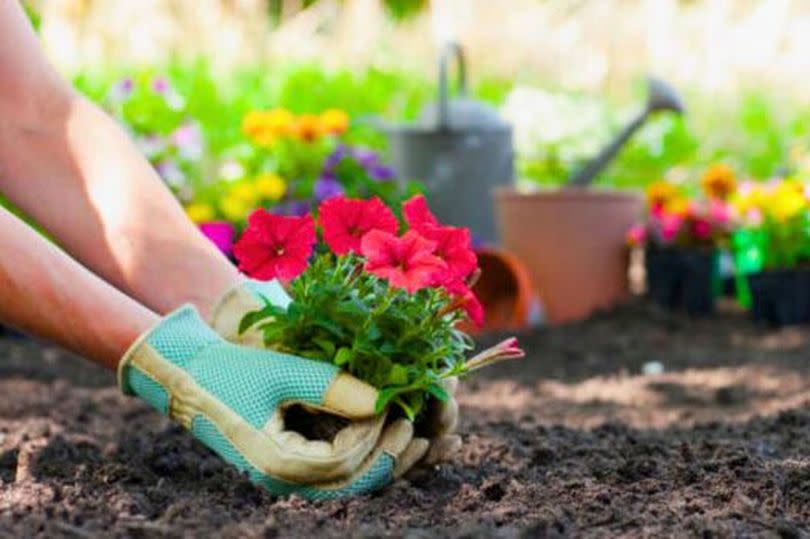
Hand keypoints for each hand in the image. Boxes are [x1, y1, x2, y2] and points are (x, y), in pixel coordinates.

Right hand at [210, 279, 461, 469]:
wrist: (186, 375)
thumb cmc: (230, 369)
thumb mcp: (282, 372)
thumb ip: (333, 386)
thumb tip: (384, 400)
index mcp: (279, 463)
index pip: (346, 461)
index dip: (377, 436)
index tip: (395, 407)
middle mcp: (285, 479)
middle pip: (354, 481)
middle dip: (390, 456)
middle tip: (419, 428)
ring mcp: (287, 475)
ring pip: (349, 481)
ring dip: (384, 462)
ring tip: (418, 440)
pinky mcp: (291, 462)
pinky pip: (337, 469)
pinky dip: (366, 457)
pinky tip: (388, 437)